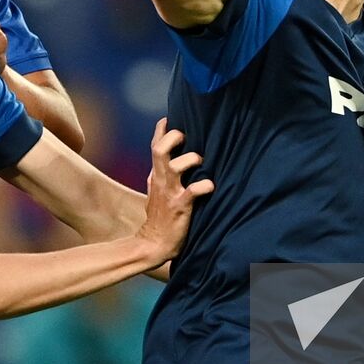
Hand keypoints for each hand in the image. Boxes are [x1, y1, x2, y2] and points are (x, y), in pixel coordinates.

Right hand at [136, 118, 212, 263]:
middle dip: (174, 137)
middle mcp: (162, 181)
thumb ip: (159, 176)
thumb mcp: (155, 193)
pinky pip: (193, 191)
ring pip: (176, 166)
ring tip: (201, 162)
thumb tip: (164, 163)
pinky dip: (205, 185)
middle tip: (186, 137)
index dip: (162, 130)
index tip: (170, 119)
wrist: (153, 245)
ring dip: (191, 159)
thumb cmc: (159, 219)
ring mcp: (170, 193)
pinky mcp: (180, 207)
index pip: (155, 146)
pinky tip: (211, 186)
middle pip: (160, 150)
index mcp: (157, 176)